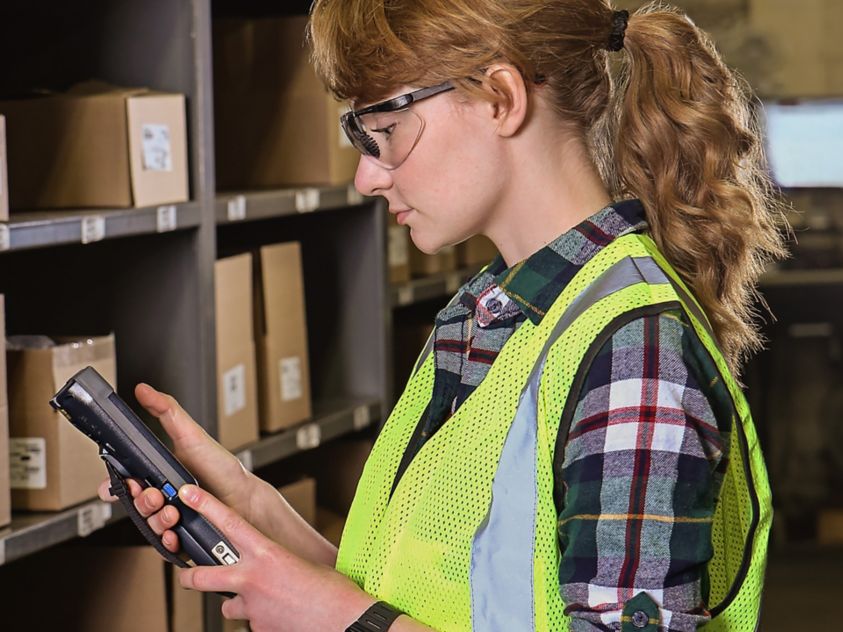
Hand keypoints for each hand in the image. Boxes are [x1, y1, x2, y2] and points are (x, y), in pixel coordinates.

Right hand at [98, 382, 254, 552]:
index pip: (123, 482)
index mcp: (157, 472)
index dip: (115, 486)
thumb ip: (166, 411)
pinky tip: (174, 534)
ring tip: (173, 511)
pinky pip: (163, 545)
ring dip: (155, 520)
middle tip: (156, 495)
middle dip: (140, 501)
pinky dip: (165, 542)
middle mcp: (161, 495)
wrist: (244, 497)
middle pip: (134, 504)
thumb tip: (143, 390)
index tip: (122, 484)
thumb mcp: (191, 434)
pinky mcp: (181, 536)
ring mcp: (170, 516)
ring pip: (147, 524)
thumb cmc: (220, 466)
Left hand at [176, 484, 375, 631]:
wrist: (346, 621)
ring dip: (237, 604)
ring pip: (227, 606)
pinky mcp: (258, 629)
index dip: (205, 505)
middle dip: (190, 576)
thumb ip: (278, 561)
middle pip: (202, 576)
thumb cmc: (333, 590)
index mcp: (267, 554)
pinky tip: (280, 616)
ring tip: (258, 602)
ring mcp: (252, 607)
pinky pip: (251, 623)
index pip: (228, 523)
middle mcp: (252, 579)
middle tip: (187, 575)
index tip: (189, 494)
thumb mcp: (303, 563)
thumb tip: (270, 564)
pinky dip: (261, 619)